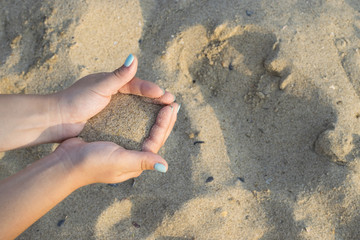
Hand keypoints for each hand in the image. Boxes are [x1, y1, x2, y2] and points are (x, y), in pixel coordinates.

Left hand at [53, 54, 174, 140]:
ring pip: (136, 109)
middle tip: (173, 104)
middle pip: (140, 96)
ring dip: (151, 111)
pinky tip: (148, 128)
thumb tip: (134, 57)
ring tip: (166, 115)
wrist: (55, 120)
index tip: (166, 96)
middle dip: (157, 100)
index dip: (152, 90)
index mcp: (112, 83)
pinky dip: (140, 122)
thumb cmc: (75, 100)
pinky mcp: (109, 121)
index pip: (137, 85)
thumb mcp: (99, 86)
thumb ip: (119, 75)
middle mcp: (114, 95)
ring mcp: (112, 109)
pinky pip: (129, 120)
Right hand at [57, 102, 178, 184]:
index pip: (157, 140)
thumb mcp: (120, 160)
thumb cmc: (92, 163)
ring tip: (162, 105)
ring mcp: (123, 149)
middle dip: (164, 120)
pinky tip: (141, 109)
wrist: (65, 163)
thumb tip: (165, 167)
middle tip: (173, 103)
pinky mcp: (113, 141)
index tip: (172, 106)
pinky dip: (139, 117)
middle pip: (154, 136)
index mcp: (137, 162)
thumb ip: (142, 161)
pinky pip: (131, 127)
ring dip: (154, 118)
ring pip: (144, 131)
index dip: (166, 123)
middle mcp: (133, 156)